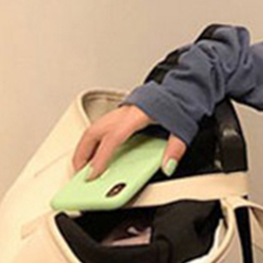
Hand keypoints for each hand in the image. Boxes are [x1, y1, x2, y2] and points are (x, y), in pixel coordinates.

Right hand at [71, 103, 187, 181]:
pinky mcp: (122, 112)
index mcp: (138, 114)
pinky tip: (93, 152)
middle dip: (82, 155)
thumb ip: (176, 148)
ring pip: (93, 129)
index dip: (101, 158)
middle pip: (94, 133)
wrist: (182, 88)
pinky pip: (99, 127)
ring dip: (84, 148)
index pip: (113, 138)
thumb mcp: (183, 128)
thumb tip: (168, 166)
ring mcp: (121, 111)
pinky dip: (91, 141)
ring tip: (82, 166)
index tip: (93, 174)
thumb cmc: (180, 105)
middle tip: (79, 174)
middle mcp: (125, 111)